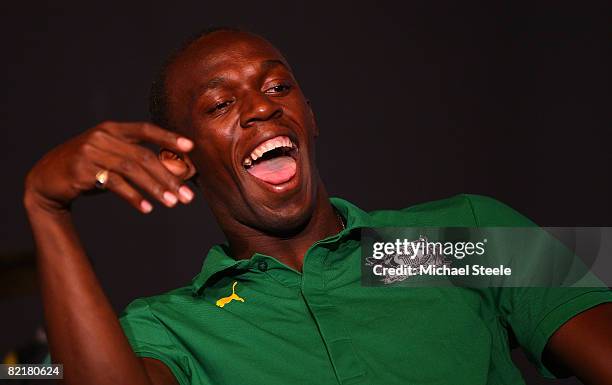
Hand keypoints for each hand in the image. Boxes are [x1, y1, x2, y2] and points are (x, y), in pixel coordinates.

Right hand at [24, 121, 194, 213]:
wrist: (47, 180)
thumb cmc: (89, 170)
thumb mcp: (112, 159)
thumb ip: (138, 160)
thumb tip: (177, 173)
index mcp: (113, 129)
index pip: (146, 129)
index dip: (168, 137)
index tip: (191, 147)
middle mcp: (102, 136)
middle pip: (143, 155)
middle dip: (168, 177)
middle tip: (186, 196)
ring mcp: (91, 152)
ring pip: (131, 169)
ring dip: (155, 188)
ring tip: (172, 203)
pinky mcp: (82, 171)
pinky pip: (114, 184)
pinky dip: (133, 196)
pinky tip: (146, 208)